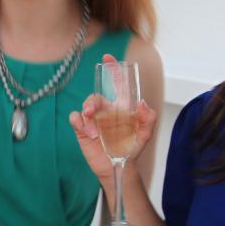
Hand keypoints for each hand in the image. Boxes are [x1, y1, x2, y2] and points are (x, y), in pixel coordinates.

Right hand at [68, 55, 157, 181]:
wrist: (119, 167)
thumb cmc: (131, 149)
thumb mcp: (145, 134)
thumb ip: (149, 119)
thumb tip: (142, 103)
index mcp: (120, 107)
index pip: (116, 84)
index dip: (112, 69)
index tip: (108, 58)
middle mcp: (106, 110)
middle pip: (96, 96)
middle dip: (92, 101)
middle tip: (92, 111)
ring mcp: (93, 119)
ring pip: (85, 106)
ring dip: (87, 115)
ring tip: (93, 130)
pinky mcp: (82, 129)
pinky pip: (75, 118)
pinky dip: (79, 122)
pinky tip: (88, 133)